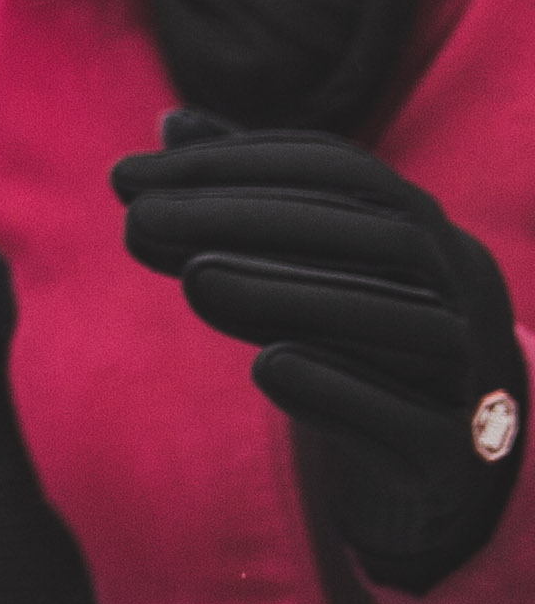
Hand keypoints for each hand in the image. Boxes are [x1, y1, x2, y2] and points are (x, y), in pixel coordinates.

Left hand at [114, 114, 527, 593]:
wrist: (442, 479)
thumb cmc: (364, 357)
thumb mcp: (312, 275)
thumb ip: (250, 203)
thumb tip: (171, 124)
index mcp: (431, 238)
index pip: (344, 171)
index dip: (237, 162)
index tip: (131, 174)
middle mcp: (467, 295)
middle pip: (378, 237)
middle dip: (251, 217)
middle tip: (138, 220)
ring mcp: (473, 376)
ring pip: (405, 322)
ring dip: (291, 294)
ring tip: (192, 281)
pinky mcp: (455, 457)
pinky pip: (411, 419)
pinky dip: (340, 387)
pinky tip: (266, 366)